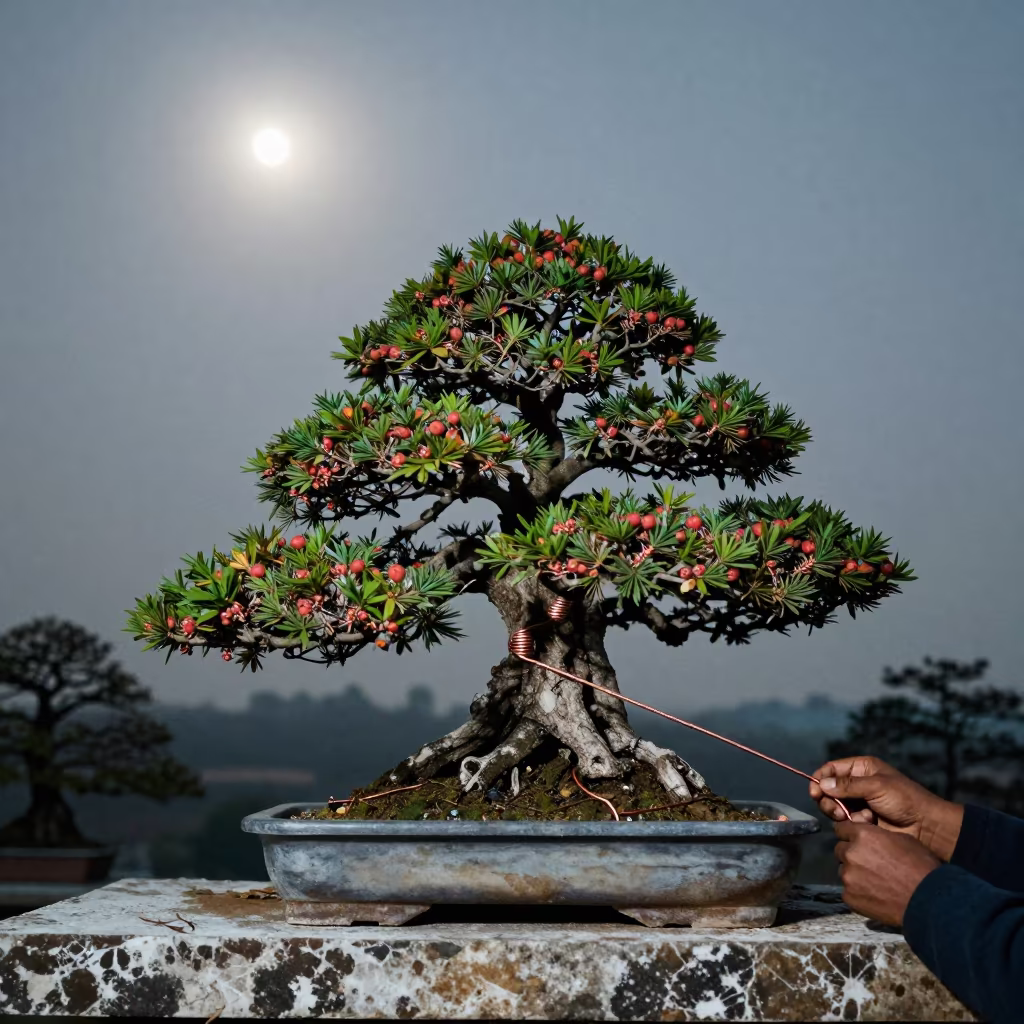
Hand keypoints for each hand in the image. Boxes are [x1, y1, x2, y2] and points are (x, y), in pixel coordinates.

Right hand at [809, 756, 963, 860]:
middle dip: (828, 799)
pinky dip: (853, 822)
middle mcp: (858, 783)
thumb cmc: (905, 800)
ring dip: (841, 812)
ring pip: (835, 805)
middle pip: (829, 788)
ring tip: (854, 818)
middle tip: (835, 810)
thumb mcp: (876, 787)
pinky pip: (847, 819)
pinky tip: (868, 823)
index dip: (820, 779)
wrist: (926, 827)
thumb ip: (847, 785)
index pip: (832, 769)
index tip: (814, 792)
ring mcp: (860, 802)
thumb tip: (821, 785)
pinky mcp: (863, 819)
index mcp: (862, 768)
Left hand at [834, 821, 939, 926]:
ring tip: (874, 882)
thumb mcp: (903, 839)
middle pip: (840, 850)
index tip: (856, 841)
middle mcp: (850, 853)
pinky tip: (874, 895)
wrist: (928, 901)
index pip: (841, 829)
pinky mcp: (849, 897)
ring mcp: (848, 876)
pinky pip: (848, 891)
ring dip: (854, 874)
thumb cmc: (920, 867)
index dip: (849, 835)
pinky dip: (857, 892)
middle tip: (869, 864)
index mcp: (862, 835)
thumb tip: (869, 836)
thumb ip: (878, 835)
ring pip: (844, 871)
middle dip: (851, 854)